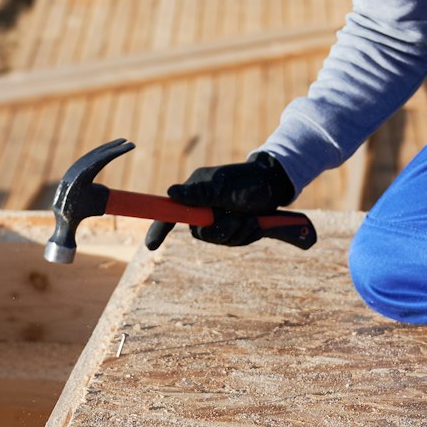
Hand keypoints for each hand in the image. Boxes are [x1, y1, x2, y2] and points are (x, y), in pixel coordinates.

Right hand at [164, 151, 295, 246]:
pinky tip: (255, 223)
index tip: (151, 246)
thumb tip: (170, 193)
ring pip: (218, 239)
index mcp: (196, 192)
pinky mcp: (231, 226)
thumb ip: (199, 193)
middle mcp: (203, 206)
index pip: (172, 213)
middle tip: (239, 219)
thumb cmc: (249, 181)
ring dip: (238, 232)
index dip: (159, 229)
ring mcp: (217, 217)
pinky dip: (246, 235)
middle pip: (200, 233)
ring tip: (251, 218)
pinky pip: (232, 241)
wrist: (276, 184)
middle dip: (221, 231)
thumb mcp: (225, 187)